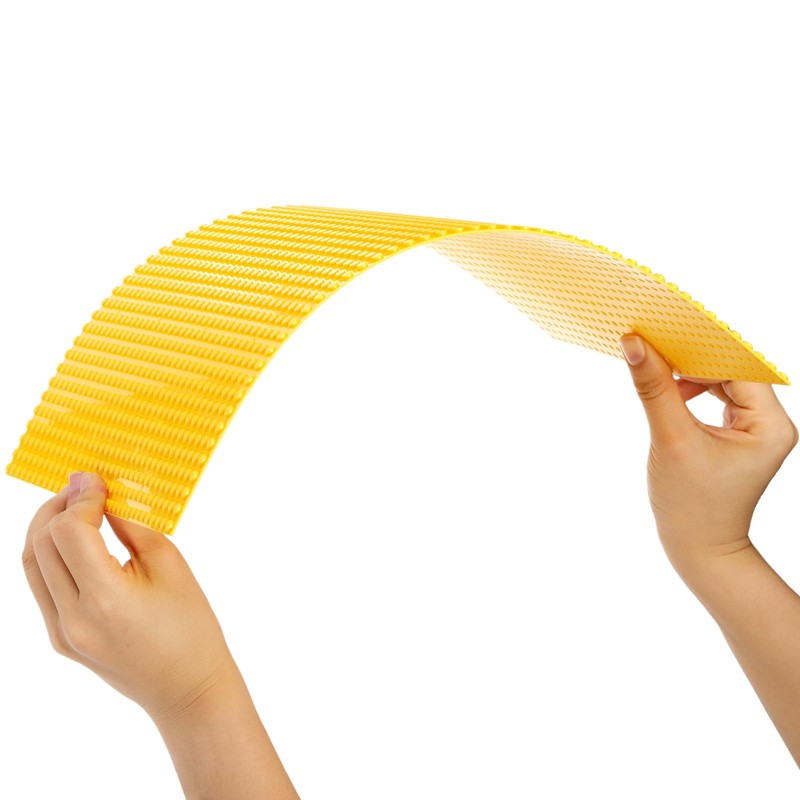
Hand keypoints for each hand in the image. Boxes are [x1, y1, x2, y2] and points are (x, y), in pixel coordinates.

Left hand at [21, 471, 234, 721]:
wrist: (187, 689)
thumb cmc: (192, 627)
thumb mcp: (171, 565)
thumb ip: (132, 528)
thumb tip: (105, 499)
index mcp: (106, 599)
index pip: (68, 532)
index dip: (80, 498)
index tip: (97, 480)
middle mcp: (72, 619)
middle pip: (40, 544)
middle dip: (58, 506)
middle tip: (84, 485)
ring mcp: (60, 634)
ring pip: (32, 565)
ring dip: (47, 528)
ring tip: (75, 507)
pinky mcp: (60, 640)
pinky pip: (42, 586)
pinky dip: (52, 554)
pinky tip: (78, 540)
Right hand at [619, 334, 797, 569]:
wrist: (699, 550)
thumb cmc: (690, 505)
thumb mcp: (670, 440)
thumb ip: (654, 388)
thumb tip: (634, 345)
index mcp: (770, 425)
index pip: (736, 368)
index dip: (699, 349)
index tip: (661, 335)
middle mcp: (771, 423)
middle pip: (731, 371)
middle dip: (692, 360)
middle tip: (653, 347)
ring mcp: (755, 430)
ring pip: (722, 382)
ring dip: (690, 374)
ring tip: (657, 372)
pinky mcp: (737, 436)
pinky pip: (716, 399)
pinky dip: (691, 391)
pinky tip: (669, 393)